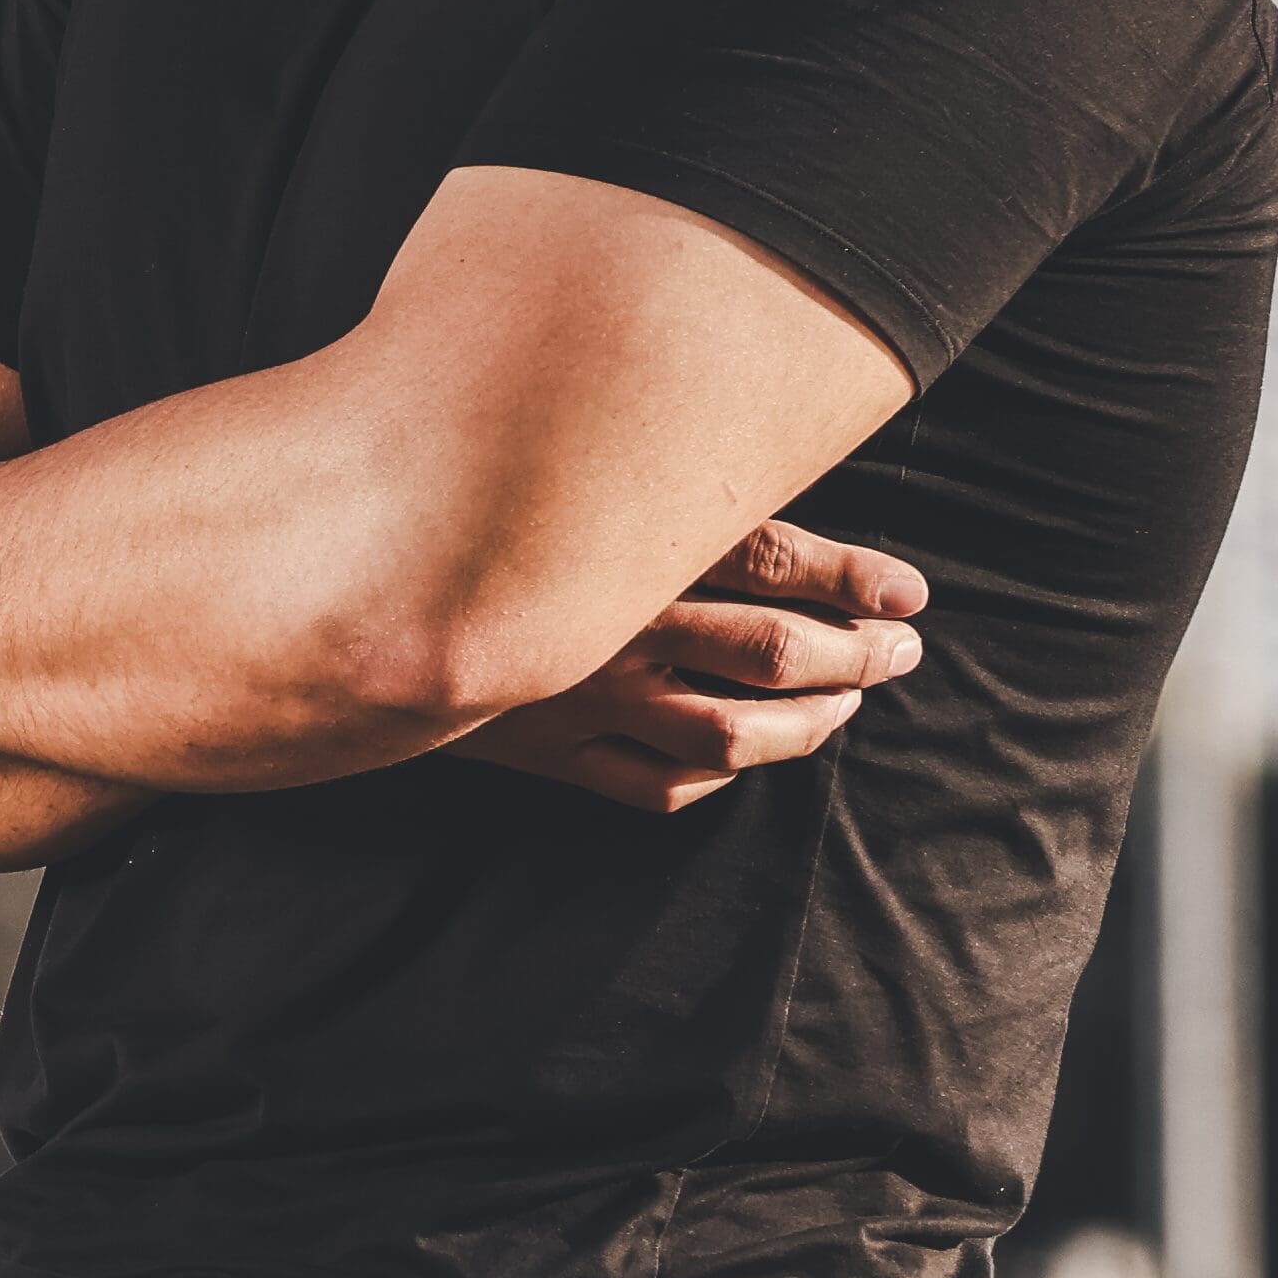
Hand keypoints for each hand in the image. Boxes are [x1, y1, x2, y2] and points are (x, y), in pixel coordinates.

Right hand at [469, 514, 926, 818]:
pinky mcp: (553, 752)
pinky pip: (662, 787)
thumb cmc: (491, 528)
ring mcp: (585, 697)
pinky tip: (753, 750)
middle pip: (774, 651)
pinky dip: (723, 774)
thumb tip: (786, 507)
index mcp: (626, 545)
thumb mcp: (583, 490)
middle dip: (858, 655)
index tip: (909, 593)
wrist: (368, 602)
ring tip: (845, 702)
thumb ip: (672, 492)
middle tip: (899, 650)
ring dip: (810, 724)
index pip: (773, 559)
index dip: (855, 579)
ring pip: (731, 734)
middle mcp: (616, 623)